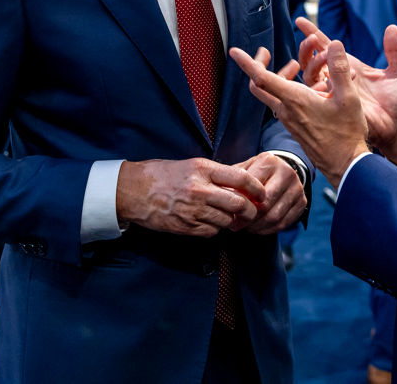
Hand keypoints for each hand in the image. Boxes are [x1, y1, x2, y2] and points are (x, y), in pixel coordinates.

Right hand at [115, 158, 265, 236]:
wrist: (133, 190)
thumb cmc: (163, 174)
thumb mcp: (191, 165)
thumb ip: (215, 173)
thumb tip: (242, 181)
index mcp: (203, 169)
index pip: (241, 179)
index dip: (257, 188)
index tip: (262, 194)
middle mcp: (200, 190)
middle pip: (239, 204)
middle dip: (250, 211)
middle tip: (252, 212)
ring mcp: (193, 210)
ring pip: (227, 221)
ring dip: (232, 222)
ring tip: (229, 218)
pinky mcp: (185, 226)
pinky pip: (211, 232)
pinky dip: (215, 229)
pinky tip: (210, 223)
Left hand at [230, 42, 369, 187]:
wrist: (345, 166)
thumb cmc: (346, 134)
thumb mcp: (348, 98)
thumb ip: (339, 69)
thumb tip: (334, 44)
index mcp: (295, 100)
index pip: (262, 78)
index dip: (247, 62)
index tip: (234, 51)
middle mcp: (286, 110)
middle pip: (259, 86)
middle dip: (257, 66)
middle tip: (265, 52)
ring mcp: (289, 120)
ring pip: (271, 95)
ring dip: (276, 77)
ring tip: (295, 66)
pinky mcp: (294, 127)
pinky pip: (281, 104)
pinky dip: (284, 90)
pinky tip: (303, 87)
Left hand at [234, 152, 306, 233]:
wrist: (281, 170)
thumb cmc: (256, 173)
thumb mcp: (244, 170)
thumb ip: (234, 182)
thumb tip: (222, 199)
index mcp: (269, 161)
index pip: (253, 188)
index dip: (239, 204)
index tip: (229, 214)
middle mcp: (286, 172)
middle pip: (265, 205)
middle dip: (249, 219)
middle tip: (237, 225)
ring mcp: (297, 188)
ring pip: (275, 217)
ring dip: (258, 227)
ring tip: (246, 227)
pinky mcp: (302, 202)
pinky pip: (284, 223)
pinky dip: (269, 230)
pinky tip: (259, 228)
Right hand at [294, 17, 396, 160]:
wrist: (396, 126)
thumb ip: (395, 51)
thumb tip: (393, 27)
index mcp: (349, 66)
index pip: (326, 46)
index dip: (312, 33)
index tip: (300, 20)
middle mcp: (337, 77)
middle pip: (312, 59)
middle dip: (308, 47)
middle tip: (312, 39)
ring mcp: (334, 92)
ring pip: (310, 75)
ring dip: (311, 63)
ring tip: (322, 56)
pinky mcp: (333, 107)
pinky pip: (316, 95)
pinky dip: (315, 86)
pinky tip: (322, 80)